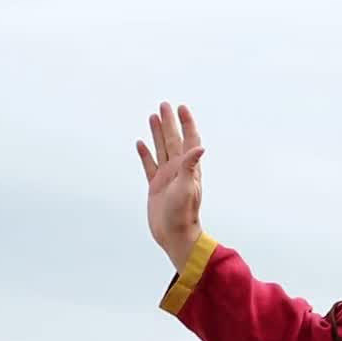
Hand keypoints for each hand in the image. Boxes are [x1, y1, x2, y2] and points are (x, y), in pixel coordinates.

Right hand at [137, 102, 204, 272]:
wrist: (174, 235)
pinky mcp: (155, 186)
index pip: (189, 140)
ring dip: (157, 133)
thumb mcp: (187, 188)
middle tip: (164, 105)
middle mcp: (178, 170)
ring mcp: (166, 177)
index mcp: (188, 168)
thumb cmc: (183, 214)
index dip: (186, 123)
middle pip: (173, 140)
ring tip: (153, 117)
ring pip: (161, 149)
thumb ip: (191, 166)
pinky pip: (149, 165)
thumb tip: (200, 147)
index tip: (181, 108)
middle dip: (169, 122)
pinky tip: (140, 144)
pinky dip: (145, 154)